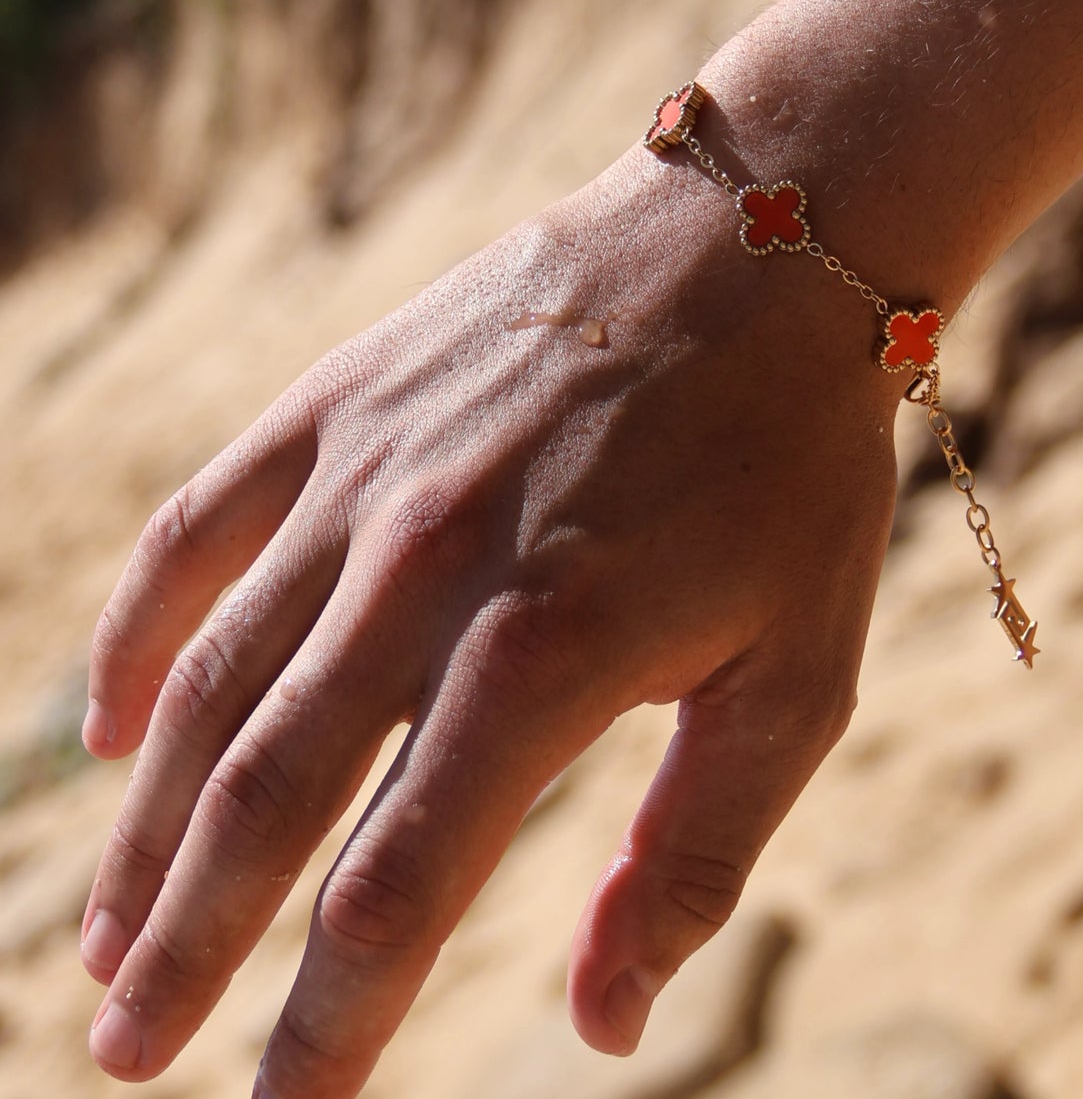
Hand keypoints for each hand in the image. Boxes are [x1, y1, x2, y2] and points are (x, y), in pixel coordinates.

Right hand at [79, 147, 897, 1095]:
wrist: (757, 254)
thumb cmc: (794, 471)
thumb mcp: (796, 676)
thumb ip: (695, 856)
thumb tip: (600, 1027)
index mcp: (546, 656)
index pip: (395, 891)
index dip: (327, 1029)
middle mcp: (425, 571)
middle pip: (260, 802)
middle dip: (188, 948)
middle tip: (126, 1054)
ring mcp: (364, 478)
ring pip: (206, 686)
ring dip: (142, 828)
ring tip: (107, 939)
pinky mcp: (337, 404)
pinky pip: (194, 535)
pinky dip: (132, 638)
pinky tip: (96, 728)